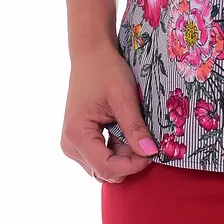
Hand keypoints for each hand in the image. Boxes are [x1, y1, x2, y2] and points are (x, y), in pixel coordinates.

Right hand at [60, 43, 158, 182]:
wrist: (91, 53)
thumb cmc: (106, 70)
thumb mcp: (124, 98)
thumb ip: (135, 128)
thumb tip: (150, 153)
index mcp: (77, 135)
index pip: (106, 167)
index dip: (132, 165)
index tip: (152, 153)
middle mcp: (70, 145)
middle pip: (104, 170)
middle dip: (128, 160)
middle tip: (147, 139)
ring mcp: (73, 144)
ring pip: (103, 166)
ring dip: (123, 155)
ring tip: (135, 130)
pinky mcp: (79, 139)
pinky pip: (100, 155)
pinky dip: (116, 149)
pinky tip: (127, 130)